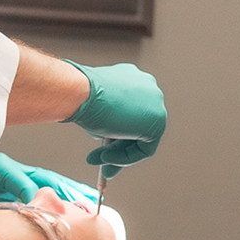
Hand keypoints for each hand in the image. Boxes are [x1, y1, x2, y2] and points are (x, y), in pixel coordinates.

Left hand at [0, 153, 95, 216]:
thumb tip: (18, 216)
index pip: (29, 183)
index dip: (46, 200)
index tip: (61, 215)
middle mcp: (8, 169)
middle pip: (45, 178)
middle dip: (68, 192)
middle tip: (89, 205)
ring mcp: (10, 177)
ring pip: (45, 183)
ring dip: (67, 193)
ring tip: (89, 204)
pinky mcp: (9, 187)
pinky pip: (37, 191)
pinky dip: (55, 198)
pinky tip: (70, 205)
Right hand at [61, 60, 165, 177]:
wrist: (81, 92)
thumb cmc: (81, 95)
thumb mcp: (94, 108)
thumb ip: (106, 119)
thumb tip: (104, 136)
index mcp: (132, 78)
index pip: (128, 112)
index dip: (114, 132)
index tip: (100, 145)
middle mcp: (148, 87)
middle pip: (136, 125)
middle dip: (117, 147)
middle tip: (100, 160)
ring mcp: (156, 103)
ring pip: (140, 138)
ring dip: (118, 155)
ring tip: (95, 161)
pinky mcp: (158, 121)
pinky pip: (144, 149)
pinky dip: (125, 158)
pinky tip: (105, 157)